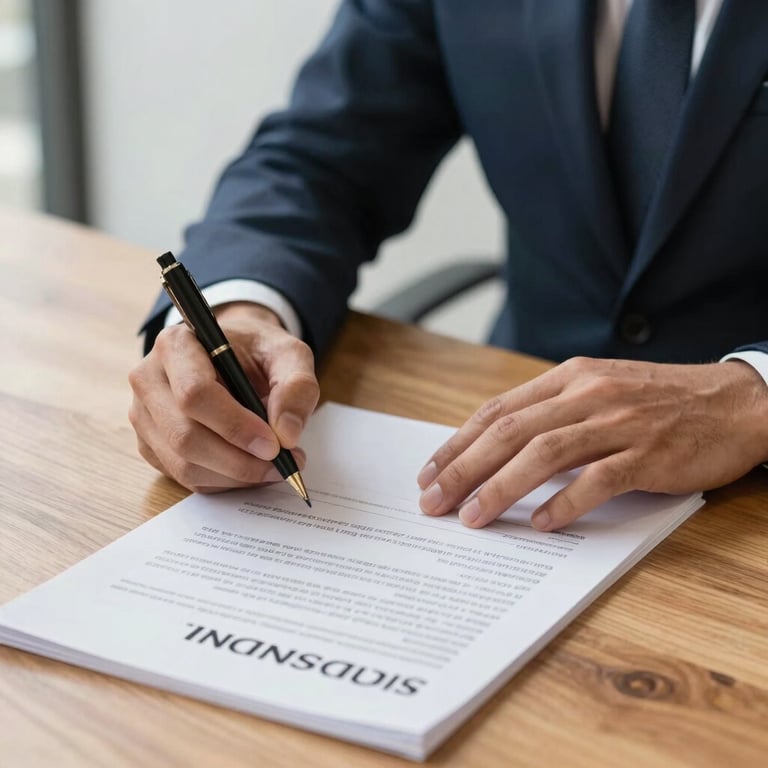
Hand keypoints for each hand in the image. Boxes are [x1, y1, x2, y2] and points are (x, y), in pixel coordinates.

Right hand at [129, 302, 318, 491]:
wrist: (236, 356)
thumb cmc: (258, 352)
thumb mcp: (289, 354)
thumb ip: (297, 386)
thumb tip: (287, 435)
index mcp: (177, 344)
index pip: (195, 394)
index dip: (236, 426)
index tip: (274, 445)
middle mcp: (149, 379)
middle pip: (185, 436)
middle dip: (239, 460)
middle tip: (284, 464)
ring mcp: (144, 415)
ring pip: (183, 464)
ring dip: (235, 476)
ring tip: (275, 467)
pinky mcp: (150, 444)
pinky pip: (184, 477)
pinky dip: (224, 481)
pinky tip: (251, 468)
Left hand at [417, 357, 767, 529]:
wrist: (733, 401)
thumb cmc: (658, 400)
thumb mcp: (598, 390)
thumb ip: (552, 413)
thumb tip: (497, 448)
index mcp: (569, 379)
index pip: (498, 411)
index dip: (458, 442)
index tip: (430, 471)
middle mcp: (587, 395)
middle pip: (510, 432)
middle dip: (463, 468)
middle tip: (433, 501)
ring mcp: (618, 423)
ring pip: (545, 453)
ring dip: (501, 487)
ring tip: (473, 517)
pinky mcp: (649, 453)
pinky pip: (599, 479)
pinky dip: (565, 502)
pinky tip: (541, 523)